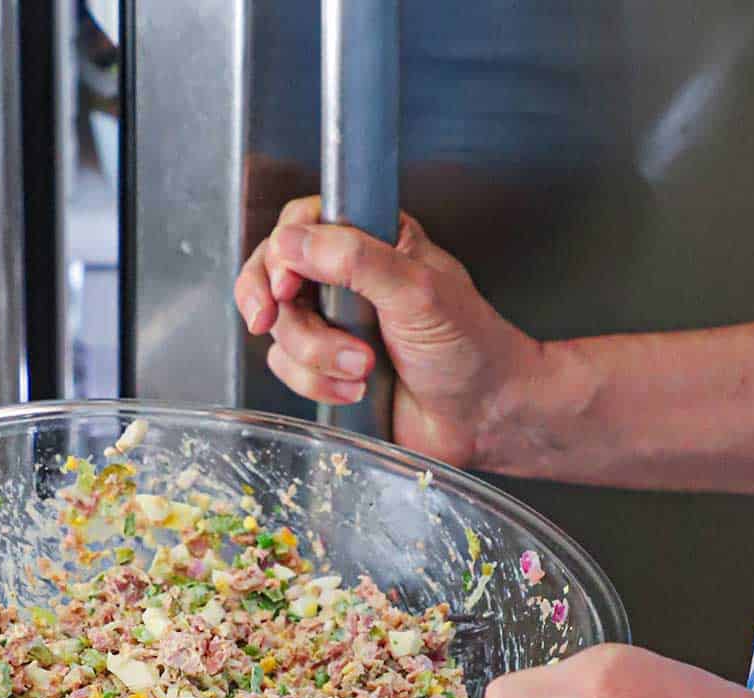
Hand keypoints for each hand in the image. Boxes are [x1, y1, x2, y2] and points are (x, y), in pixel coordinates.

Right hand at [233, 196, 545, 466]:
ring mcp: (334, 325)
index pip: (301, 225)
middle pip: (275, 278)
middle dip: (280, 310)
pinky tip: (357, 389)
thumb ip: (355, 259)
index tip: (286, 285)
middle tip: (271, 321)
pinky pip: (290, 370)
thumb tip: (292, 242)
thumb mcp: (416, 290)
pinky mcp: (327, 367)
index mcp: (373, 239)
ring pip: (281, 331)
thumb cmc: (469, 347)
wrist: (482, 415)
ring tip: (364, 367)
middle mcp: (347, 278)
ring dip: (315, 356)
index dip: (281, 254)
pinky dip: (318, 384)